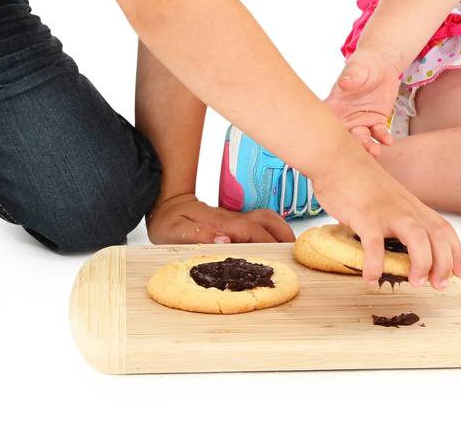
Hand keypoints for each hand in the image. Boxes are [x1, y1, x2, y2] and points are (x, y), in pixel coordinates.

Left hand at [145, 193, 295, 244]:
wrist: (166, 204)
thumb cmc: (169, 220)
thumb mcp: (175, 231)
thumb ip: (198, 234)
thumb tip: (224, 239)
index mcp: (222, 223)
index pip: (252, 231)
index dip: (268, 243)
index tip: (279, 257)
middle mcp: (234, 219)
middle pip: (268, 220)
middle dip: (284, 236)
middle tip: (294, 255)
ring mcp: (237, 219)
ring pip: (268, 218)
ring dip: (283, 231)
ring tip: (292, 250)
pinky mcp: (236, 222)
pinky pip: (262, 222)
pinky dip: (275, 231)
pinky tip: (277, 244)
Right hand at [310, 150, 460, 288]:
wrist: (338, 158)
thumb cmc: (360, 182)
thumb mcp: (390, 200)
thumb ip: (399, 220)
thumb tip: (401, 248)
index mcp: (413, 207)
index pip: (444, 229)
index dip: (456, 252)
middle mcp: (406, 209)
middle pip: (437, 235)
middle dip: (444, 263)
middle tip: (438, 285)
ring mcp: (387, 212)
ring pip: (416, 237)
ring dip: (421, 263)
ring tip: (415, 283)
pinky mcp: (365, 216)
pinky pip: (373, 244)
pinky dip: (375, 264)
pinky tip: (370, 279)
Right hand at [323, 49, 402, 157]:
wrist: (382, 65)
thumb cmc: (364, 64)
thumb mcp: (358, 69)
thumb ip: (351, 78)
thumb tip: (344, 84)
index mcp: (334, 106)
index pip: (325, 123)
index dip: (324, 136)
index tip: (328, 147)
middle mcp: (345, 118)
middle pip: (344, 137)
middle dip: (350, 146)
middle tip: (357, 151)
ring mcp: (361, 121)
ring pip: (362, 139)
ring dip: (367, 147)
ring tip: (375, 151)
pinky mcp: (376, 122)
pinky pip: (378, 134)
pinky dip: (383, 138)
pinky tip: (388, 140)